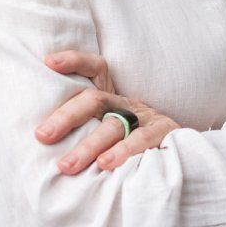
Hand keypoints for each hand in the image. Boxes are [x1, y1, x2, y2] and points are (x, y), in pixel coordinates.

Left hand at [34, 50, 180, 174]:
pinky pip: (143, 140)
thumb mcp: (110, 130)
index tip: (48, 62)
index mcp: (113, 98)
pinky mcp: (164, 134)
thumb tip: (41, 140)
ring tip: (66, 165)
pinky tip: (105, 164)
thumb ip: (85, 129)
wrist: (184, 153)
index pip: (96, 69)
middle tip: (42, 135)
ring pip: (114, 125)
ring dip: (88, 145)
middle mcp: (127, 103)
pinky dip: (123, 151)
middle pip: (95, 99)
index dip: (74, 61)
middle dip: (67, 116)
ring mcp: (147, 118)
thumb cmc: (133, 145)